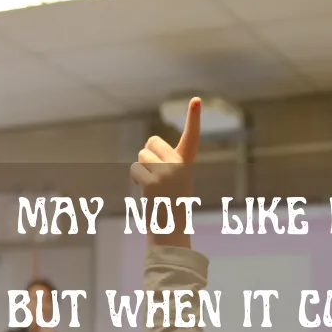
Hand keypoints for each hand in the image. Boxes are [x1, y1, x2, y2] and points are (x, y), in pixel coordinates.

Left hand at [129, 97, 200, 245]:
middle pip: (152, 141)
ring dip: (142, 169)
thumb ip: (164, 161)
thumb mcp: (173, 179)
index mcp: (186, 163)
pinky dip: (136, 180)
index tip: (196, 100)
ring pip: (142, 155)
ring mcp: (167, 173)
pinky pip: (135, 169)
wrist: (170, 231)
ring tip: (152, 187)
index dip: (194, 118)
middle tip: (156, 177)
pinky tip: (146, 193)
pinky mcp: (154, 182)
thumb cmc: (170, 205)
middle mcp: (179, 165)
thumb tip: (145, 154)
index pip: (192, 137)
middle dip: (148, 155)